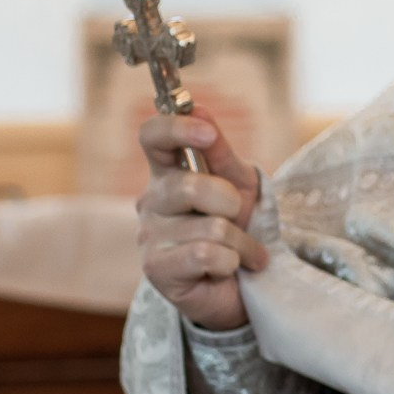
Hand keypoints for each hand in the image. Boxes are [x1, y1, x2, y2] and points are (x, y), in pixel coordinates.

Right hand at [137, 113, 267, 331]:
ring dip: (241, 242)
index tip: (206, 134)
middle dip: (229, 203)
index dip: (176, 130)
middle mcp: (151, 202)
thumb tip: (198, 107)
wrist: (244, 286)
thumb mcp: (240, 185)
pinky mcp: (157, 269)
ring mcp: (149, 236)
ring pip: (209, 227)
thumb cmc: (240, 230)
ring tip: (242, 252)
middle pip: (188, 185)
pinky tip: (229, 269)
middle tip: (239, 218)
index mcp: (168, 174)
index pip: (151, 138)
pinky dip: (232, 262)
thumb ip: (220, 151)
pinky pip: (205, 255)